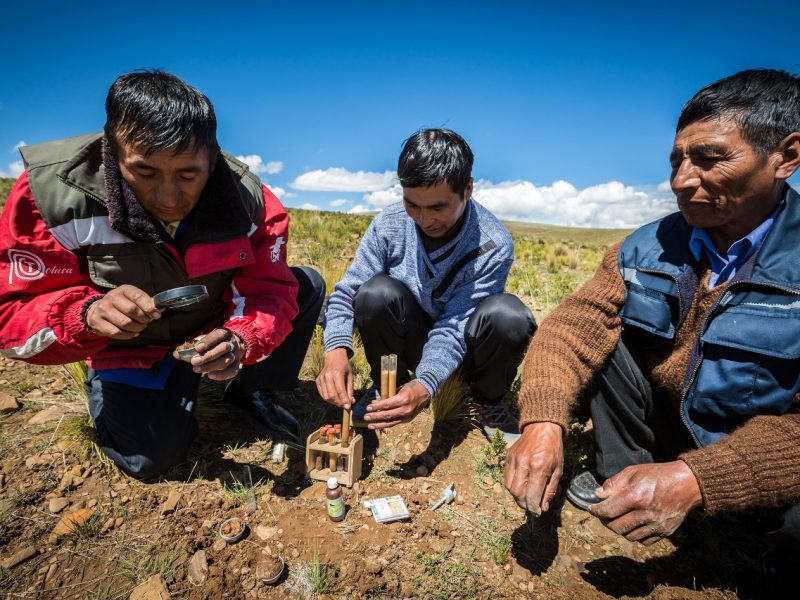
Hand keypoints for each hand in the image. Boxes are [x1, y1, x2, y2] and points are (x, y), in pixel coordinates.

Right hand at [85, 285, 161, 338]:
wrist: (97, 310)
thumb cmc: (122, 305)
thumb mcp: (133, 299)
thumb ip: (148, 303)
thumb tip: (162, 308)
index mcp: (123, 290)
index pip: (138, 297)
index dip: (149, 307)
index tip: (156, 315)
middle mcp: (111, 297)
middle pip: (132, 311)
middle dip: (144, 319)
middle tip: (147, 322)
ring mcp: (102, 310)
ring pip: (125, 323)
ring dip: (137, 328)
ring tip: (140, 327)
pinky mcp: (97, 322)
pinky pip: (116, 332)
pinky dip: (128, 335)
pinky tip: (132, 333)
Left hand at [181, 328, 245, 380]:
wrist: (232, 346)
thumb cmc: (213, 343)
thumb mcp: (203, 341)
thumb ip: (190, 347)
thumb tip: (176, 354)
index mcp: (223, 333)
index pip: (218, 335)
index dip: (208, 341)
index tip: (197, 348)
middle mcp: (232, 342)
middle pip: (223, 348)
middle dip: (208, 355)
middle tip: (194, 361)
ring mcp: (236, 354)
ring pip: (227, 359)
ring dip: (211, 365)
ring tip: (197, 369)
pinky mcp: (237, 364)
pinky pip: (233, 370)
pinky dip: (222, 375)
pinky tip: (210, 376)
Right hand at [316, 348, 353, 408]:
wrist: (334, 356)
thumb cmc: (344, 366)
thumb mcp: (350, 376)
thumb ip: (350, 389)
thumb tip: (351, 402)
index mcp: (337, 373)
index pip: (340, 391)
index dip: (344, 400)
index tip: (348, 407)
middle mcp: (328, 376)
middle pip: (332, 395)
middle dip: (339, 403)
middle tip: (344, 405)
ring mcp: (321, 378)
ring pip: (326, 396)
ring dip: (334, 402)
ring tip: (340, 402)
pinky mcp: (318, 380)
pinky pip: (322, 394)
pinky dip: (328, 398)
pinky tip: (334, 397)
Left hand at [363, 379, 429, 428]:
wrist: (426, 391)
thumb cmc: (411, 387)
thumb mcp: (400, 388)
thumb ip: (389, 396)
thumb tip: (376, 402)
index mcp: (403, 399)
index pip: (387, 404)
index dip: (376, 407)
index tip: (368, 407)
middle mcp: (406, 409)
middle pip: (387, 415)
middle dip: (375, 416)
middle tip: (366, 417)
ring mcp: (407, 416)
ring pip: (390, 422)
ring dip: (379, 424)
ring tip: (369, 425)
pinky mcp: (408, 419)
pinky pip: (395, 423)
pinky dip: (386, 424)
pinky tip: (378, 425)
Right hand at [503, 422, 563, 515]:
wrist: (542, 428)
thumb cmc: (553, 450)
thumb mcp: (558, 470)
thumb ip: (550, 490)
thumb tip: (543, 508)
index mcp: (539, 468)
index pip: (532, 496)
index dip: (534, 508)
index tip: (537, 513)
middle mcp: (524, 464)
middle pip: (517, 494)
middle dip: (524, 504)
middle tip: (531, 506)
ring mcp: (514, 460)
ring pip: (509, 487)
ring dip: (517, 497)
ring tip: (525, 498)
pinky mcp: (508, 456)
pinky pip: (506, 477)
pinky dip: (512, 486)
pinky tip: (520, 486)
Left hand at [588, 460, 702, 545]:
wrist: (688, 484)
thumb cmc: (658, 475)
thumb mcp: (633, 472)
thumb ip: (614, 484)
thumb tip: (598, 495)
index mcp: (637, 496)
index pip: (608, 510)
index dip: (596, 511)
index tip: (592, 509)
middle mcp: (646, 514)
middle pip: (616, 527)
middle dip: (606, 521)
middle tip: (604, 514)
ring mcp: (657, 525)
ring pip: (628, 536)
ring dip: (620, 529)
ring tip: (619, 518)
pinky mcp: (665, 533)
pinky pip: (643, 541)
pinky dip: (635, 534)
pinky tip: (634, 524)